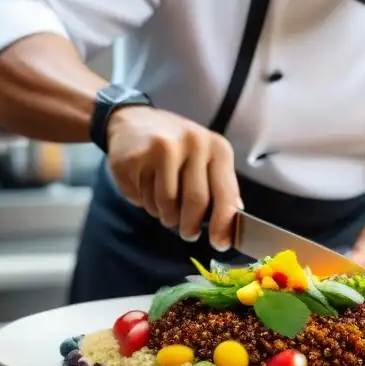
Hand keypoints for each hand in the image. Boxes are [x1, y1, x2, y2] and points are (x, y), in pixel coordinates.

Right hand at [106, 106, 241, 248]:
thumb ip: (221, 186)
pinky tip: (144, 187)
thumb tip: (233, 222)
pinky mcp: (136, 157)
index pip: (225, 194)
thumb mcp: (206, 159)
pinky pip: (143, 198)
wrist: (131, 121)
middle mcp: (193, 143)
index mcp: (217, 147)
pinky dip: (144, 202)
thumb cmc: (176, 146)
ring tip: (163, 205)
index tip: (219, 243)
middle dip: (190, 226)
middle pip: (195, 202)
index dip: (222, 224)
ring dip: (165, 215)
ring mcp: (162, 148)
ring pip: (167, 204)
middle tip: (188, 233)